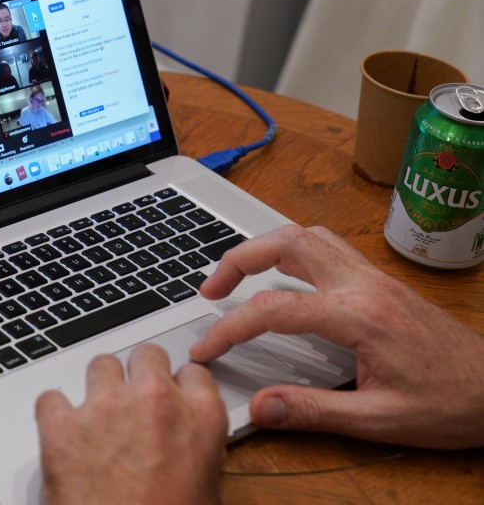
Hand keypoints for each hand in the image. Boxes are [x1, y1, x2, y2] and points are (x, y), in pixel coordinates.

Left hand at [35, 344, 226, 504]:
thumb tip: (188, 450)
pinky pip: (51, 398)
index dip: (177, 385)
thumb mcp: (207, 493)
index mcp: (200, 419)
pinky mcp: (62, 424)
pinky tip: (60, 436)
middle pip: (145, 354)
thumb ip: (199, 453)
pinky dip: (54, 415)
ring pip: (100, 365)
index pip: (193, 372)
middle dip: (137, 373)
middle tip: (131, 398)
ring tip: (96, 418)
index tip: (170, 393)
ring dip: (98, 387)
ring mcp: (106, 407)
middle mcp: (154, 401)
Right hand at [189, 225, 483, 448]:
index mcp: (359, 316)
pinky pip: (326, 247)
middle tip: (209, 290)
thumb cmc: (450, 404)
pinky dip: (292, 251)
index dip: (229, 329)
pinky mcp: (380, 281)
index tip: (205, 348)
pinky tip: (283, 277)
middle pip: (286, 244)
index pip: (273, 310)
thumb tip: (259, 407)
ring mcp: (373, 276)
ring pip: (306, 236)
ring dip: (264, 247)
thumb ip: (312, 412)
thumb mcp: (378, 420)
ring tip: (237, 276)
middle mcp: (363, 284)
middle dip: (237, 260)